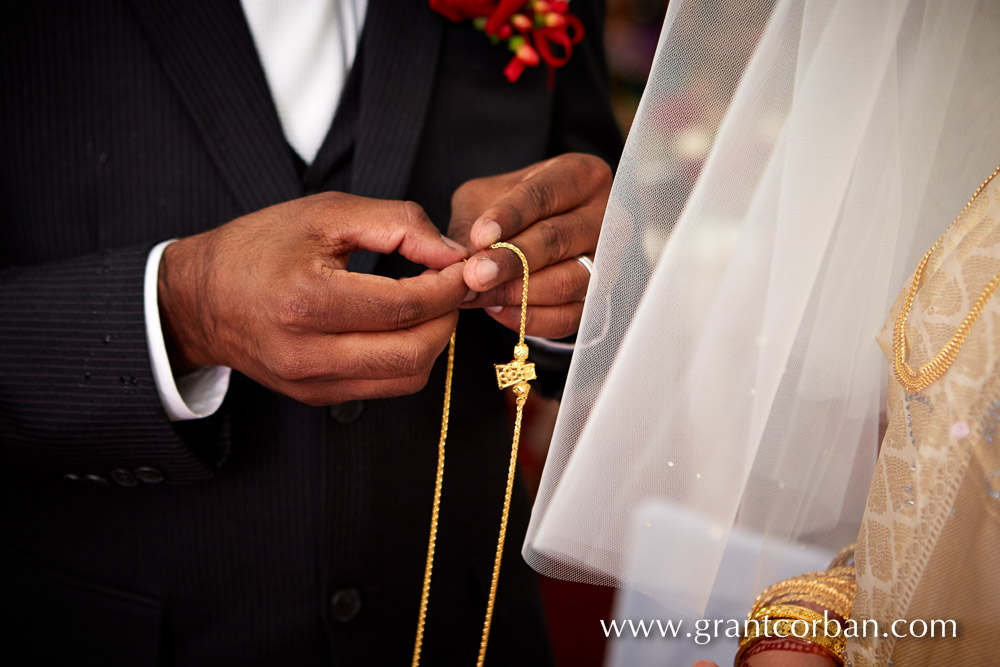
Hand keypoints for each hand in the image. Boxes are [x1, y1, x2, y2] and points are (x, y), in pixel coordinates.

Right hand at [158, 192, 469, 404]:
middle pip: (415, 351)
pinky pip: (384, 387)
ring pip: (407, 377)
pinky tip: (402, 326)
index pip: (406, 305)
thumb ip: (397, 224)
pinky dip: (407, 357)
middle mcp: (308, 353)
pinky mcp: (316, 397)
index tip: (466, 266)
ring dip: (433, 340)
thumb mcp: (326, 213)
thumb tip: (453, 255)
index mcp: (307, 300)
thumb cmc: (260, 246)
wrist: (199, 298)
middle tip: (453, 285)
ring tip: (428, 304)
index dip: (449, 286)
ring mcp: (312, 383)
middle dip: (448, 316)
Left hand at [448, 153, 611, 337]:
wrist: (531, 234)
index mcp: (579, 176)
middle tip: (475, 276)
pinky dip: (531, 318)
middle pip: (557, 240)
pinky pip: (570, 316)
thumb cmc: (509, 210)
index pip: (544, 194)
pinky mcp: (599, 299)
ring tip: (480, 295)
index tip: (480, 236)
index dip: (511, 216)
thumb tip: (456, 261)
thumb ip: (472, 223)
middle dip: (511, 261)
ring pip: (567, 281)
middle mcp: (604, 216)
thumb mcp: (485, 199)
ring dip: (518, 293)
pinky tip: (498, 311)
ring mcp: (607, 260)